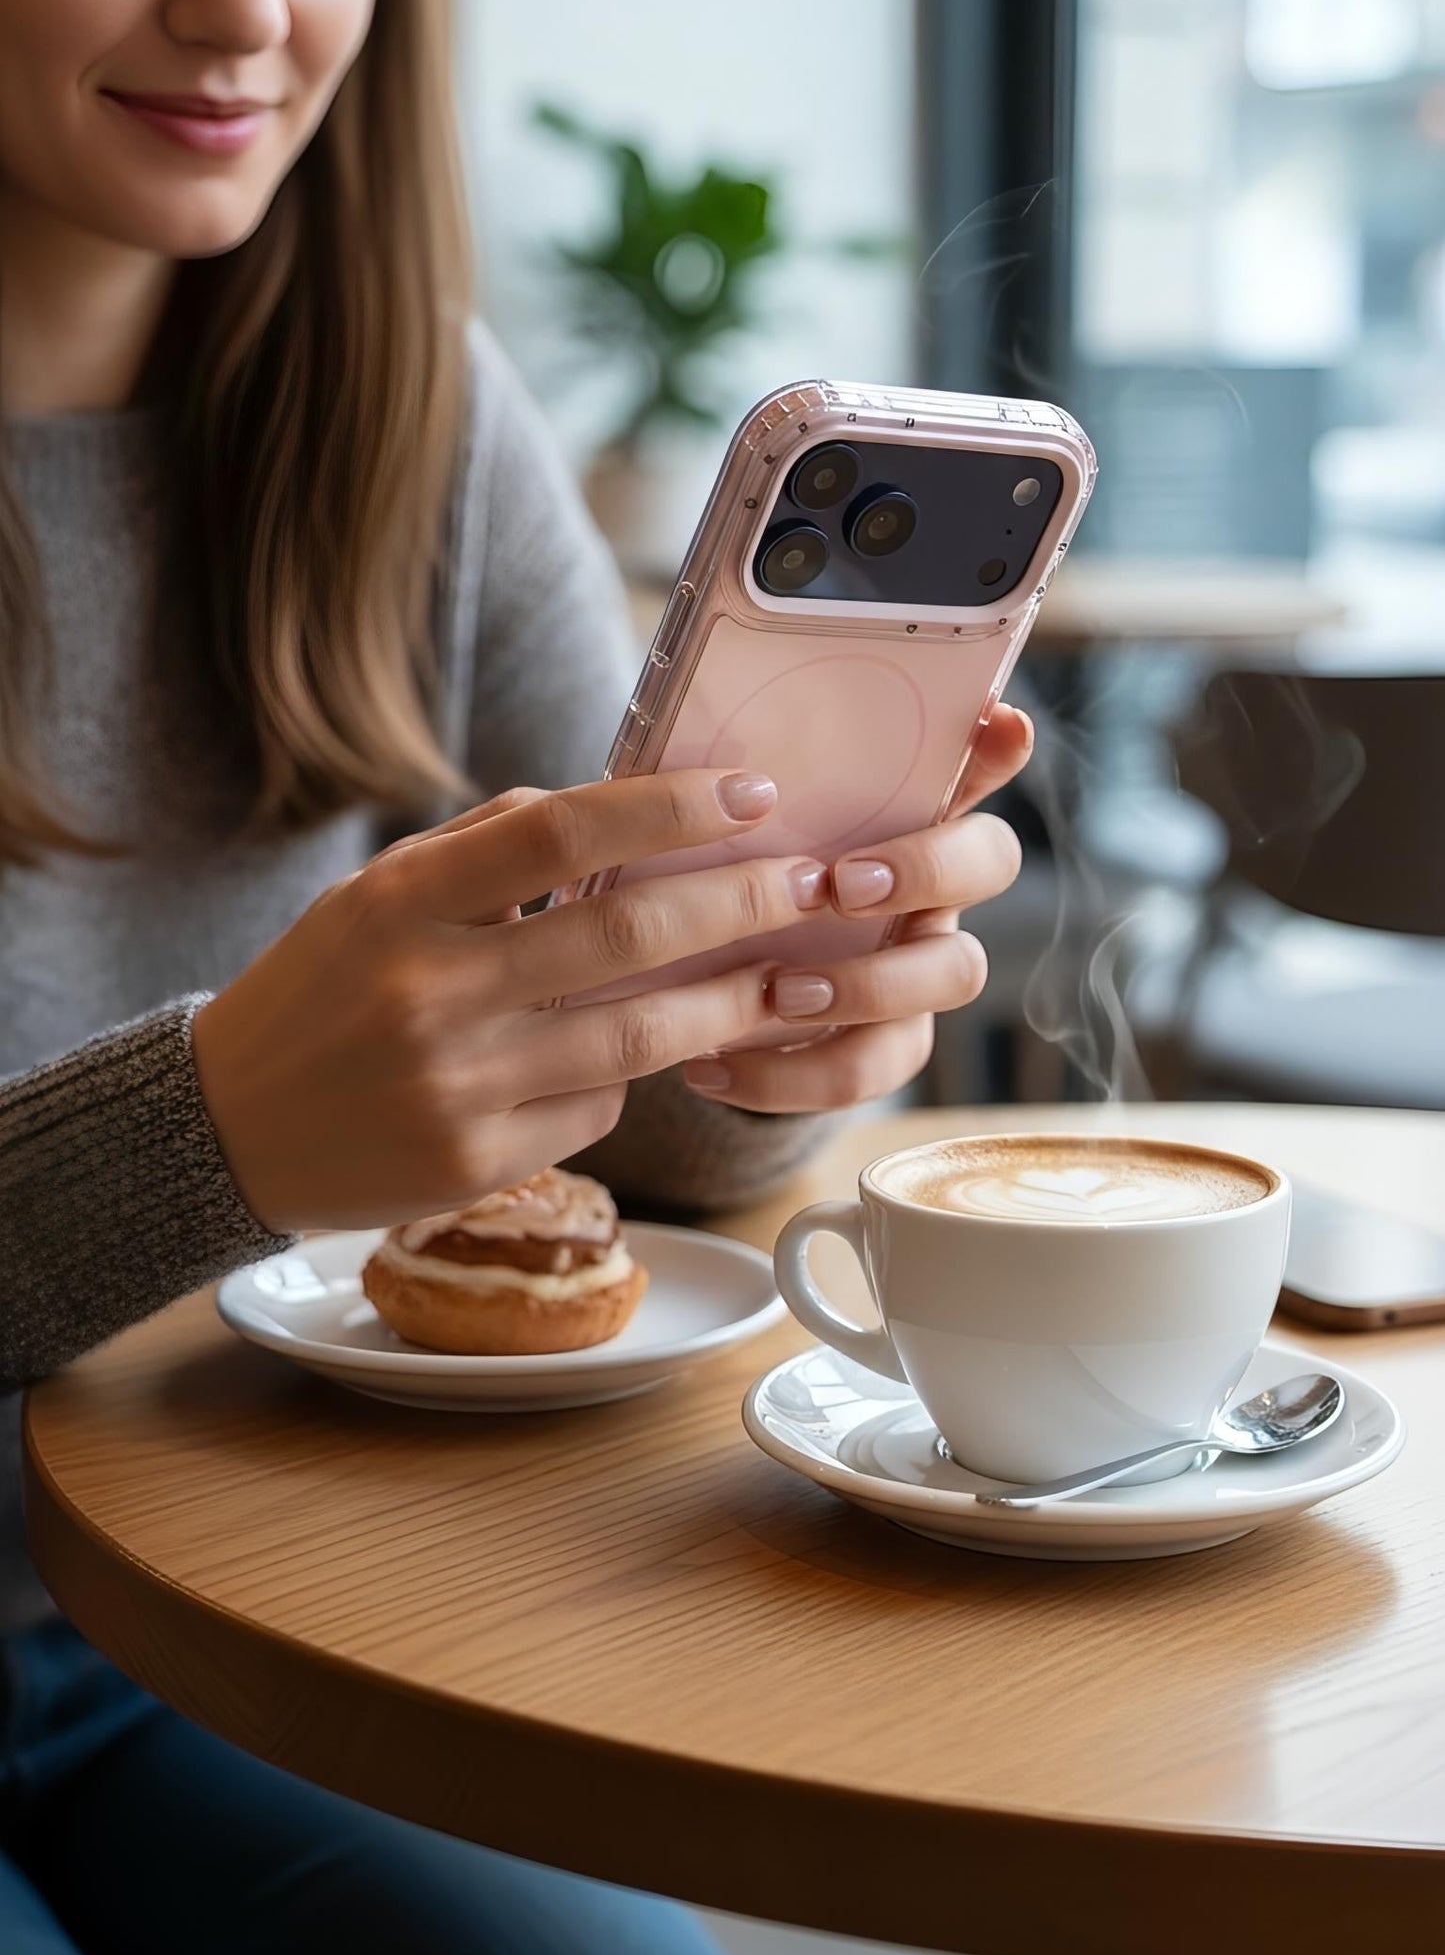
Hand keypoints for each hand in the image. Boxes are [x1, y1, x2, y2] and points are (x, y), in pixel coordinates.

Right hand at [192, 764, 844, 1233]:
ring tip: (804, 975)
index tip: (754, 792)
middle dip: (743, 902)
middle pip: (624, 935)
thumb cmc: (324, 987)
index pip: (559, 831)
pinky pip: (596, 1108)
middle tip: (820, 880)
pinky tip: (651, 1053)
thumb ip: (490, 847)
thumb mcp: (379, 894)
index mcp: (401, 901)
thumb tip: (624, 806)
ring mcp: (454, 1086)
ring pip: (636, 1038)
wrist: (227, 1125)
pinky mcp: (474, 1163)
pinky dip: (632, 1075)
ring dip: (737, 1001)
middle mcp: (429, 991)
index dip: (669, 806)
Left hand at [680, 703, 1031, 1112]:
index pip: (975, 764)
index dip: (998, 748)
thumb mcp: (723, 822)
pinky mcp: (880, 1045)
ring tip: (775, 994)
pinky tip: (709, 1066)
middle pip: (990, 865)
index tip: (999, 725)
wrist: (684, 985)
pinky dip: (788, 1077)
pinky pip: (867, 1072)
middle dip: (923, 871)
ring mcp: (916, 969)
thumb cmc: (718, 877)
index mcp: (902, 817)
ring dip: (865, 986)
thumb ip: (749, 781)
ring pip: (950, 977)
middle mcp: (931, 887)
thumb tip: (757, 741)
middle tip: (837, 885)